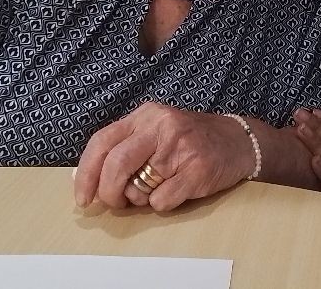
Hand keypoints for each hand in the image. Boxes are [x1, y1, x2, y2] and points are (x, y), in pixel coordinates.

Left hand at [74, 102, 254, 211]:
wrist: (238, 141)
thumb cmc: (188, 141)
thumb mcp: (154, 132)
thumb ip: (123, 148)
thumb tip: (84, 179)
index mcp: (145, 116)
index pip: (102, 141)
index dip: (86, 173)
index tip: (82, 197)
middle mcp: (161, 127)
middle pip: (116, 164)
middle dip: (109, 192)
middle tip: (115, 203)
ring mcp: (181, 148)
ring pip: (138, 189)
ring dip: (141, 199)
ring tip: (158, 186)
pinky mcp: (197, 170)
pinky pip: (162, 201)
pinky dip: (163, 203)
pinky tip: (178, 189)